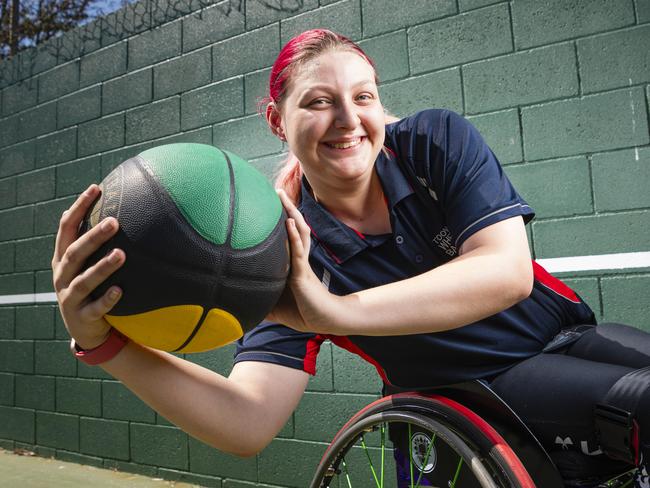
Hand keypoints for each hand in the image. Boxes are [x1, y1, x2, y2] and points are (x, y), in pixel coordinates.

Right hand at [51, 184, 125, 349]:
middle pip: (74, 252)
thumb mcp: (86, 264)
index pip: (66, 228)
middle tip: (114, 221)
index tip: (96, 189)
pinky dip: (107, 299)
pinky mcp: (81, 318)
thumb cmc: (90, 288)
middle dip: (93, 236)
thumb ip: (93, 242)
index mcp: (62, 259)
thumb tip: (116, 207)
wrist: (86, 329)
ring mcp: (69, 298)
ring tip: (122, 254)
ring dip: (102, 267)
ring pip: (83, 281)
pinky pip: (94, 308)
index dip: (79, 207)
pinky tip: (120, 290)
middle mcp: (62, 276)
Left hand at [268, 190, 342, 333]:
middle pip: (294, 226)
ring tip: (282, 196)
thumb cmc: (303, 312)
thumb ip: (260, 299)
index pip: (288, 236)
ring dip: (291, 213)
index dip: (282, 220)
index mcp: (293, 263)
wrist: (324, 320)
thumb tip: (236, 302)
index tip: (269, 206)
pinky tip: (288, 223)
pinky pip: (299, 251)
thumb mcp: (275, 304)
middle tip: (276, 190)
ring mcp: (302, 264)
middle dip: (287, 208)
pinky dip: (294, 236)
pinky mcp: (303, 274)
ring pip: (299, 232)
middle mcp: (298, 258)